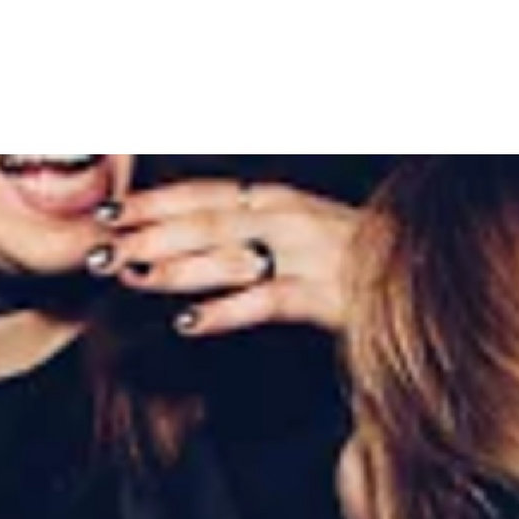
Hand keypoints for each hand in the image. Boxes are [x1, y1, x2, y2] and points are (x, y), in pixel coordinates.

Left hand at [90, 180, 359, 335]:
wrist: (420, 277)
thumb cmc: (344, 260)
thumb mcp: (289, 234)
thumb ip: (235, 234)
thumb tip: (171, 246)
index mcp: (274, 198)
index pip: (200, 194)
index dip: (150, 203)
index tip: (105, 214)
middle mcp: (287, 217)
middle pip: (203, 221)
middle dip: (145, 236)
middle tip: (98, 252)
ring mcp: (306, 254)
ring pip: (227, 255)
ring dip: (172, 267)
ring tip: (128, 276)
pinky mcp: (323, 296)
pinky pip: (263, 301)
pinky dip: (222, 311)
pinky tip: (185, 323)